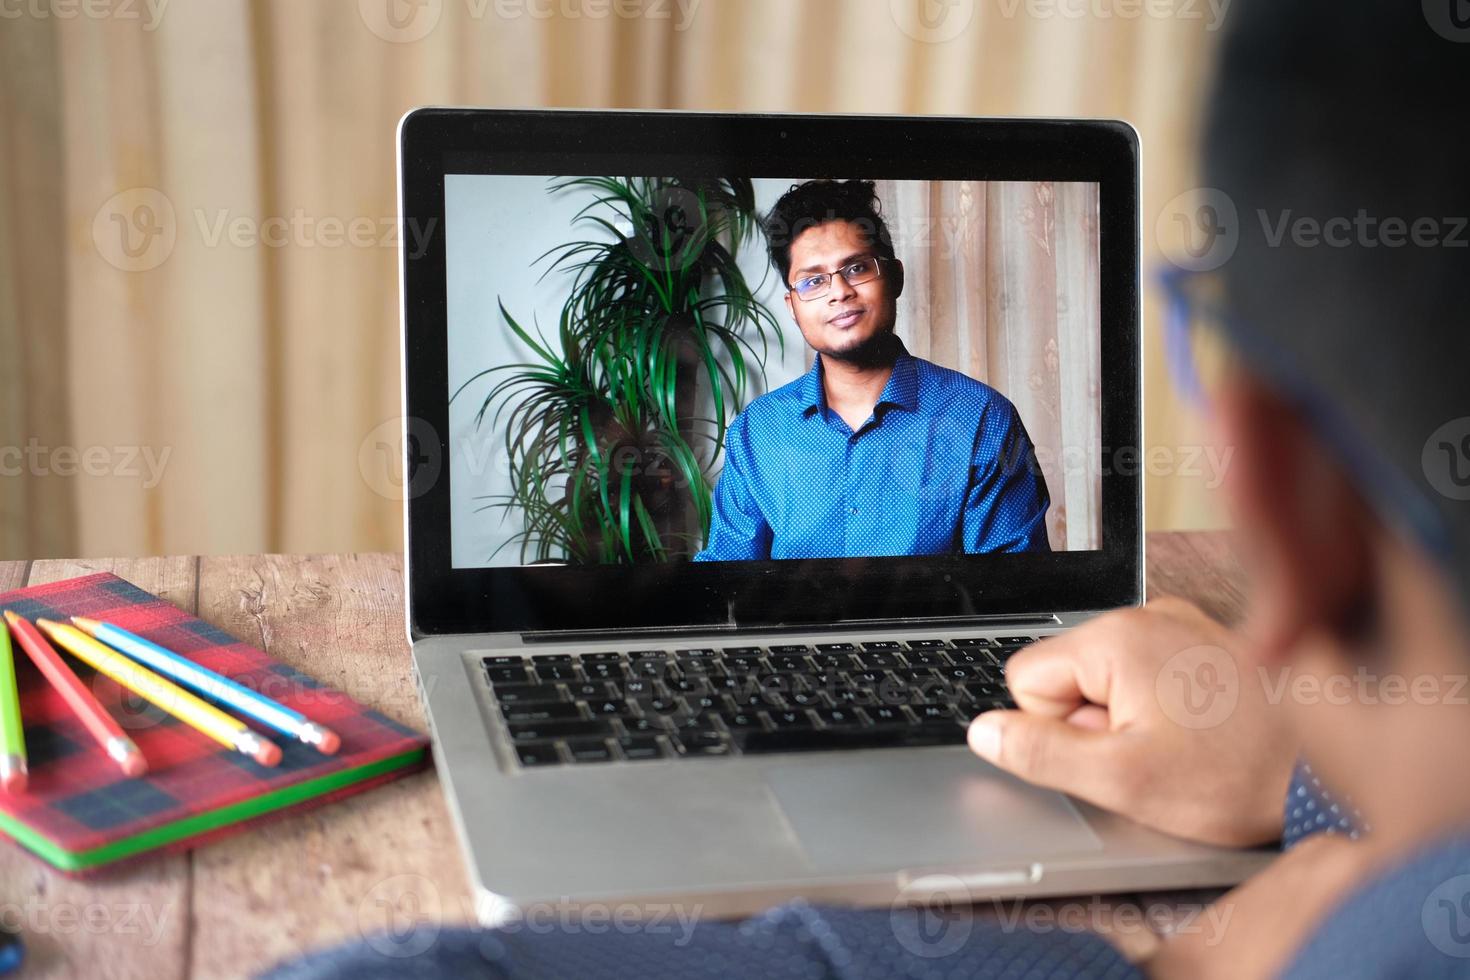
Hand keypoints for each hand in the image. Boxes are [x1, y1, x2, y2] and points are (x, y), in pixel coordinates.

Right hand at [966, 597, 1295, 846]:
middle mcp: (1146, 616)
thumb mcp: (1124, 779)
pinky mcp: (1207, 641)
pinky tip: (1201, 733)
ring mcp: (1181, 624)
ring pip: (1109, 678)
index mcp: (1115, 638)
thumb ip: (1042, 753)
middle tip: (1154, 755)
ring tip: (1184, 746)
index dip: (1056, 729)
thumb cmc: (1239, 775)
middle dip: (1096, 723)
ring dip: (1130, 718)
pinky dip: (1162, 706)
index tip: (1111, 749)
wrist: (1332, 773)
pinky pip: (1149, 673)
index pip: (1025, 679)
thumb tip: (984, 731)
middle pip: (1068, 676)